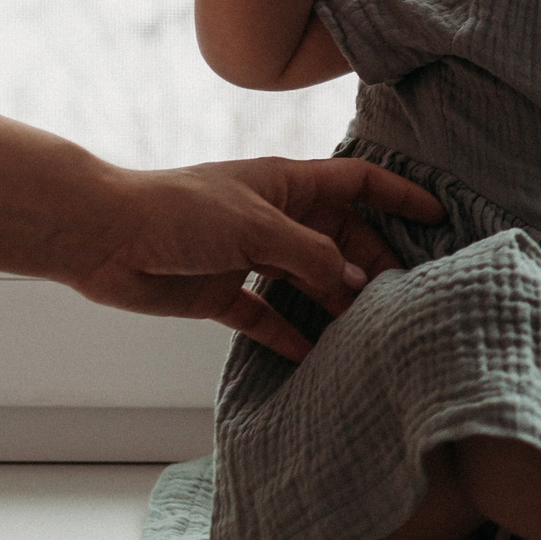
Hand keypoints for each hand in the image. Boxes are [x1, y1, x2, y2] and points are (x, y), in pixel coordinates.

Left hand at [64, 154, 445, 362]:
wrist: (103, 236)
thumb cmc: (178, 212)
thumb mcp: (258, 227)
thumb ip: (312, 257)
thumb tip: (356, 285)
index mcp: (287, 183)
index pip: (358, 182)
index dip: (399, 194)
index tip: (437, 216)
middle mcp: (273, 217)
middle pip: (339, 238)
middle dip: (371, 263)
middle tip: (401, 295)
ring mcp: (247, 256)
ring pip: (306, 280)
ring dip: (333, 303)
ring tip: (366, 331)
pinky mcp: (221, 293)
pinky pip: (266, 317)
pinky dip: (288, 335)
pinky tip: (311, 356)